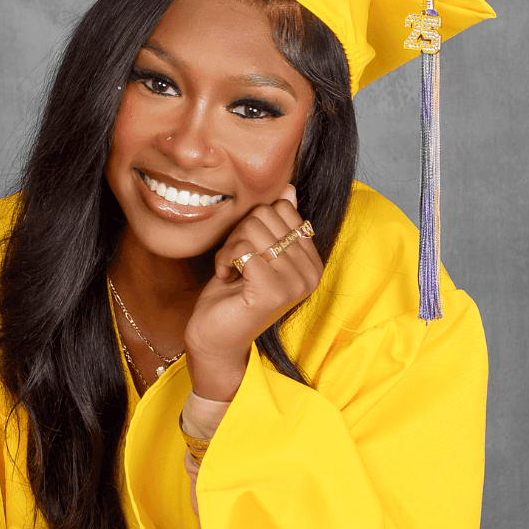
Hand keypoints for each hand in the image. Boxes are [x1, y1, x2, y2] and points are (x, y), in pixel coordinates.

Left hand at [184, 185, 322, 400]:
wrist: (216, 339)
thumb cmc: (233, 296)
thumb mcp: (256, 253)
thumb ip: (277, 224)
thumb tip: (289, 189)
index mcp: (312, 262)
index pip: (283, 209)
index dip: (254, 224)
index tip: (248, 254)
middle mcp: (310, 273)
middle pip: (266, 215)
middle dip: (240, 234)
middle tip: (236, 264)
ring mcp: (294, 284)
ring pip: (252, 229)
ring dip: (230, 248)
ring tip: (232, 273)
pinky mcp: (272, 291)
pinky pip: (243, 249)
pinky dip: (225, 259)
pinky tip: (226, 278)